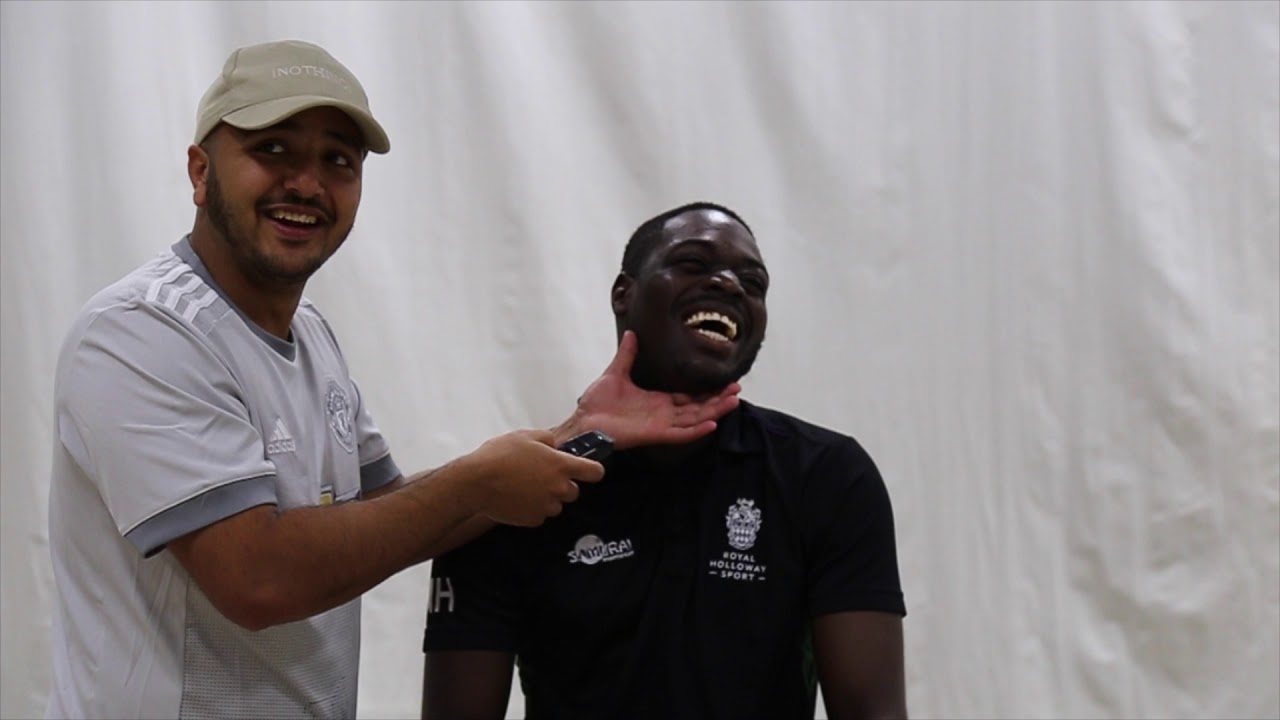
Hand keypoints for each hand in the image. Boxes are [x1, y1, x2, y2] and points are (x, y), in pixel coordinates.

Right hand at [464, 429, 604, 526]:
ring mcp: (546, 506)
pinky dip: (533, 509)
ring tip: (525, 488)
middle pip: (574, 491)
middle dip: (562, 485)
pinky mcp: (533, 520)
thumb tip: (555, 446)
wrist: (476, 482)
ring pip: (556, 504)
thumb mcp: (525, 436)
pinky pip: (540, 515)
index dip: (593, 471)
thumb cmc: (499, 455)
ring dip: (547, 498)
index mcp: (561, 465)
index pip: (594, 472)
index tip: (589, 471)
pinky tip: (517, 499)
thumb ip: (547, 440)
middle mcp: (558, 487)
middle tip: (542, 477)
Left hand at [556, 330, 740, 449]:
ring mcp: (660, 425)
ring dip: (714, 411)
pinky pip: (679, 434)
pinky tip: (711, 424)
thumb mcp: (615, 372)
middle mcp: (663, 414)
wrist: (583, 421)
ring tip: (733, 401)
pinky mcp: (654, 435)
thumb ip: (627, 355)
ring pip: (694, 419)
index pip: (688, 396)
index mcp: (657, 400)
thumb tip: (631, 333)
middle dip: (717, 399)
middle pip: (697, 407)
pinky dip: (695, 430)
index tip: (723, 380)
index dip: (706, 390)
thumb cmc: (597, 403)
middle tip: (737, 388)